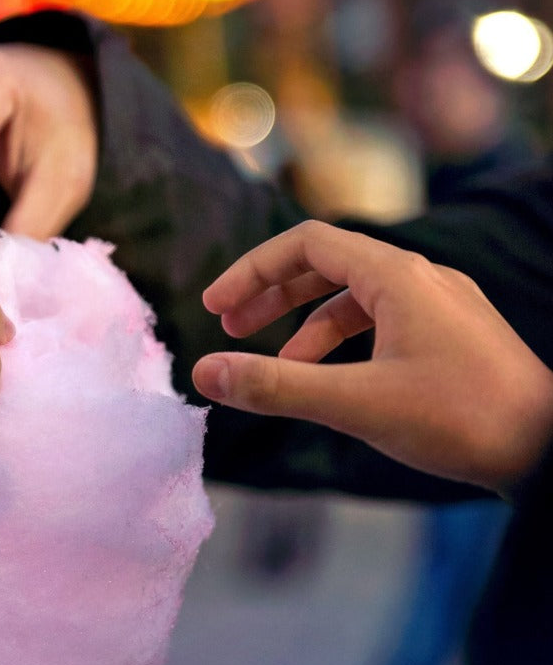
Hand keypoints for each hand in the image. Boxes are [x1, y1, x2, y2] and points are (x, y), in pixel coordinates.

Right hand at [192, 220, 552, 493]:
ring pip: (355, 298)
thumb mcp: (356, 403)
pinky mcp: (454, 335)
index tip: (215, 309)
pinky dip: (346, 345)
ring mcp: (441, 305)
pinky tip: (337, 383)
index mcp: (396, 276)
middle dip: (273, 295)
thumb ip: (276, 386)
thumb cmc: (461, 419)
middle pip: (327, 265)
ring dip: (307, 327)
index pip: (305, 244)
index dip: (252, 271)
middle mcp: (420, 278)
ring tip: (282, 371)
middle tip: (231, 328)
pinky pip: (383, 323)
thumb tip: (203, 372)